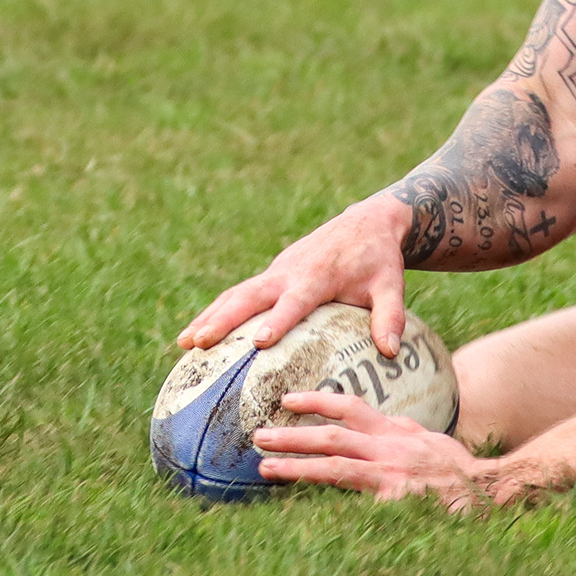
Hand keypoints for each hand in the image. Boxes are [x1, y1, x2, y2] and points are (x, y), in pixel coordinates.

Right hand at [177, 195, 413, 356]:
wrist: (365, 223)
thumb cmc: (378, 259)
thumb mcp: (391, 285)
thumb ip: (389, 317)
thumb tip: (390, 353)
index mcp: (317, 276)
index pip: (294, 302)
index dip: (276, 321)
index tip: (257, 343)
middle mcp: (288, 272)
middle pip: (249, 296)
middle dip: (222, 320)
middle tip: (198, 343)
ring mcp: (276, 272)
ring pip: (236, 294)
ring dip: (209, 317)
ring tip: (183, 343)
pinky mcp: (271, 276)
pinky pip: (238, 294)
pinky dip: (216, 312)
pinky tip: (197, 334)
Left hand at [253, 388, 503, 508]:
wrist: (491, 491)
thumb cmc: (460, 471)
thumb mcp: (428, 440)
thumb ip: (401, 432)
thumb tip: (380, 426)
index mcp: (396, 431)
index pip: (351, 408)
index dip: (316, 401)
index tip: (287, 399)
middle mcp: (390, 447)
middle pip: (332, 434)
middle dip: (292, 433)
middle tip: (258, 435)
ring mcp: (392, 474)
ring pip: (335, 465)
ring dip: (297, 465)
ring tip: (265, 467)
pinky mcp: (396, 501)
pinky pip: (355, 502)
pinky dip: (328, 504)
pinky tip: (302, 513)